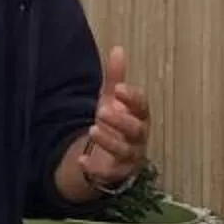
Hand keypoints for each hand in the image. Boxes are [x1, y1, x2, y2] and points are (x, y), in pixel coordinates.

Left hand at [63, 46, 149, 195]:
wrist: (108, 158)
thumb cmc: (114, 125)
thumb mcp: (111, 101)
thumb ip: (114, 78)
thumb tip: (117, 49)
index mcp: (139, 117)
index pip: (142, 106)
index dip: (132, 98)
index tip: (118, 89)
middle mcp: (139, 138)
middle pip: (136, 130)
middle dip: (121, 121)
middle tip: (102, 111)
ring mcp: (130, 157)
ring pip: (125, 151)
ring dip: (110, 141)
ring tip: (93, 130)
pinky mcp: (117, 174)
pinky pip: (108, 174)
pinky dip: (95, 168)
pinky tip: (82, 161)